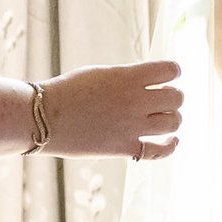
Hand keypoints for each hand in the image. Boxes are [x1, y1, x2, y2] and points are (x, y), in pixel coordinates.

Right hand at [41, 57, 182, 161]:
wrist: (44, 117)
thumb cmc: (68, 91)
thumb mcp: (100, 73)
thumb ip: (128, 78)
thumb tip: (152, 84)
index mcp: (127, 77)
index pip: (170, 70)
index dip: (173, 71)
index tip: (169, 75)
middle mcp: (134, 101)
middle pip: (177, 98)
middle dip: (173, 96)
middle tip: (162, 98)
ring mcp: (131, 127)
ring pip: (173, 123)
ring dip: (172, 119)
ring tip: (161, 117)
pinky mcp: (124, 148)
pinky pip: (159, 151)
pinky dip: (170, 146)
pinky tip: (172, 140)